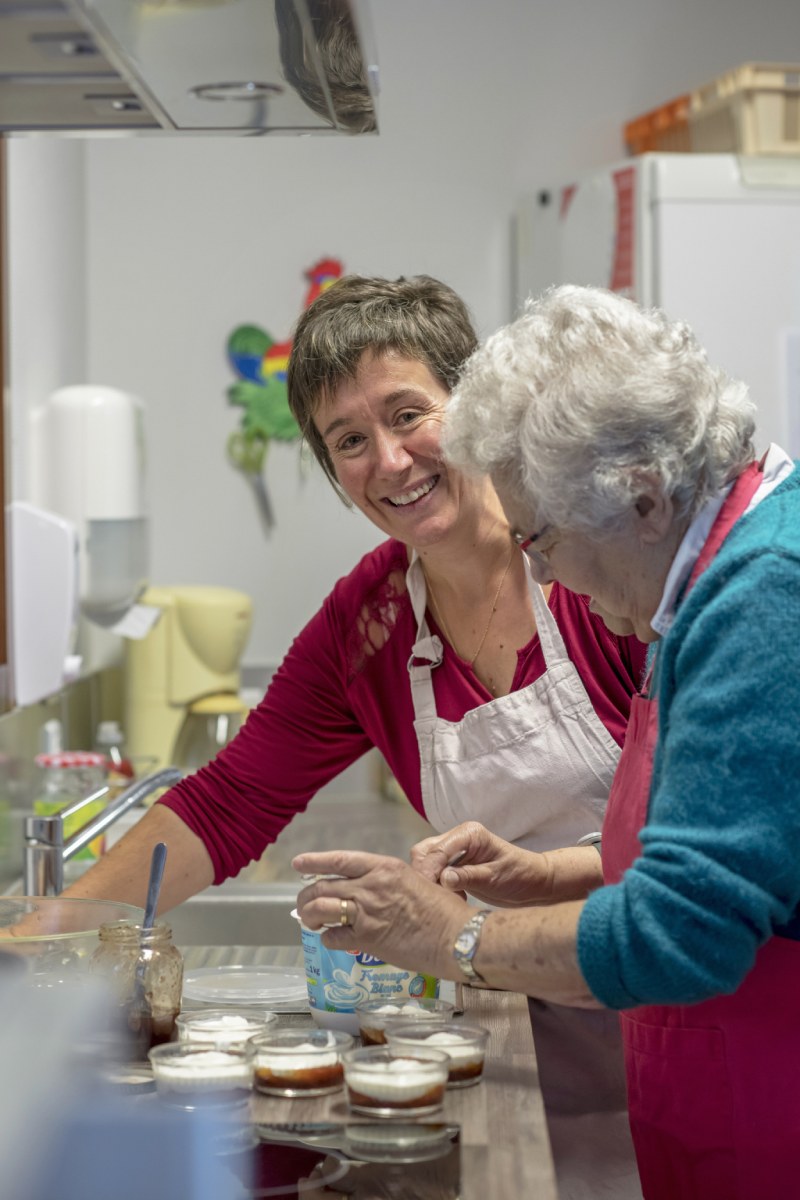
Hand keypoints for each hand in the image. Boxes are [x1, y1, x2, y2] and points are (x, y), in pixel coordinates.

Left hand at [292, 849, 469, 980]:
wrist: (458, 938)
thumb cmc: (446, 912)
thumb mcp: (417, 882)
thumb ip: (390, 883)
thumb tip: (374, 890)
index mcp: (385, 868)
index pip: (340, 860)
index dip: (314, 861)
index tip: (298, 863)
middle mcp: (371, 886)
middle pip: (323, 886)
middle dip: (306, 896)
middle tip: (303, 904)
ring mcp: (367, 912)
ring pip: (320, 909)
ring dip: (309, 916)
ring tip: (310, 922)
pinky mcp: (367, 939)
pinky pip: (333, 937)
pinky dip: (329, 939)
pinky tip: (334, 940)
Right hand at [410, 821, 550, 906]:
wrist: (532, 882)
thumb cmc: (519, 876)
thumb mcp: (495, 878)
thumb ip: (469, 876)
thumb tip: (443, 878)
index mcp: (469, 834)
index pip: (438, 850)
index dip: (429, 871)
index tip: (428, 893)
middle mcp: (458, 837)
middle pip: (425, 852)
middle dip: (425, 875)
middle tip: (435, 898)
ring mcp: (454, 850)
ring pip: (425, 862)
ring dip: (430, 882)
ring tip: (447, 898)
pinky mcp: (453, 864)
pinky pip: (434, 872)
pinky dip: (436, 886)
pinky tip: (453, 897)